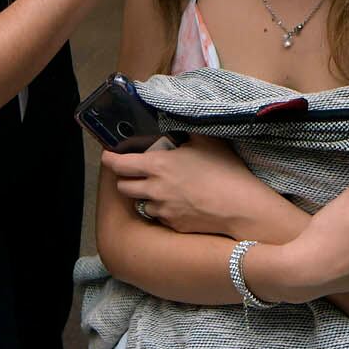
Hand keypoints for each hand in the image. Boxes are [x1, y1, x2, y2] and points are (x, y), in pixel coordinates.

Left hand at [105, 136, 272, 235]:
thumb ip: (185, 130)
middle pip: (123, 187)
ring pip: (141, 203)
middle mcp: (154, 190)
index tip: (108, 156)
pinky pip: (160, 216)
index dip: (110, 160)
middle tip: (135, 172)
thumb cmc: (225, 170)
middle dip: (125, 179)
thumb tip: (177, 122)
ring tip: (162, 188)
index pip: (120, 164)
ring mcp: (163, 210)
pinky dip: (163, 209)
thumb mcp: (206, 141)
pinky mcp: (173, 226)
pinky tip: (179, 202)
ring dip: (145, 196)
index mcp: (158, 166)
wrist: (240, 207)